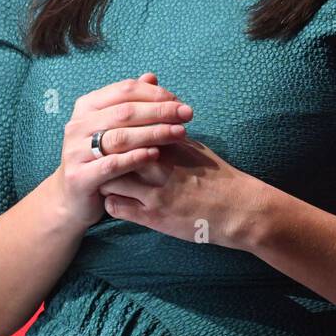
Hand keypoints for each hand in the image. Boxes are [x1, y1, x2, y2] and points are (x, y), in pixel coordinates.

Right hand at [48, 72, 194, 229]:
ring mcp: (75, 151)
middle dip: (160, 111)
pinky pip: (112, 164)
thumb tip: (152, 77)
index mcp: (87, 106)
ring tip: (180, 133)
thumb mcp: (112, 126)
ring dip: (154, 133)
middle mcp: (77, 125)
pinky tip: (156, 154)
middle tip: (187, 114)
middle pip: (125, 111)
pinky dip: (136, 157)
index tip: (180, 101)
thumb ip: (131, 102)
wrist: (73, 196)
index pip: (125, 89)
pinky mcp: (79, 177)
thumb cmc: (100, 157)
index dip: (155, 93)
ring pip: (120, 137)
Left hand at [97, 135, 268, 250]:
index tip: (106, 136)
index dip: (111, 133)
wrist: (237, 209)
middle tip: (97, 157)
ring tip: (105, 179)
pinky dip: (111, 203)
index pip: (127, 130)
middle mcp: (158, 166)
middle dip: (101, 154)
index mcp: (168, 145)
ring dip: (104, 179)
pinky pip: (116, 208)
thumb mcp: (193, 148)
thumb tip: (152, 118)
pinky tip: (116, 199)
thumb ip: (169, 133)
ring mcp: (154, 193)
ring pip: (109, 181)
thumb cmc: (217, 176)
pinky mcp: (153, 217)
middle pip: (112, 153)